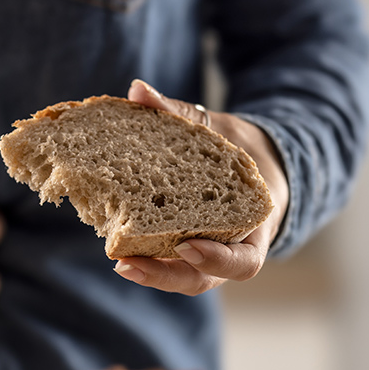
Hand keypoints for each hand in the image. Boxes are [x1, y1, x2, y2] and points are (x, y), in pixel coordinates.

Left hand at [114, 79, 290, 295]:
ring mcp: (206, 254)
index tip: (186, 245)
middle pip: (201, 279)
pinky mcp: (183, 250)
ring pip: (182, 276)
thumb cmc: (239, 149)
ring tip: (118, 262)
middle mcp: (231, 249)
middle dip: (165, 276)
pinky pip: (167, 259)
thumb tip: (138, 90)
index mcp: (255, 227)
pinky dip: (144, 254)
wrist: (251, 163)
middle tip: (126, 264)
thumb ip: (180, 114)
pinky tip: (114, 244)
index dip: (216, 258)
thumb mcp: (219, 129)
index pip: (243, 262)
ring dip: (150, 273)